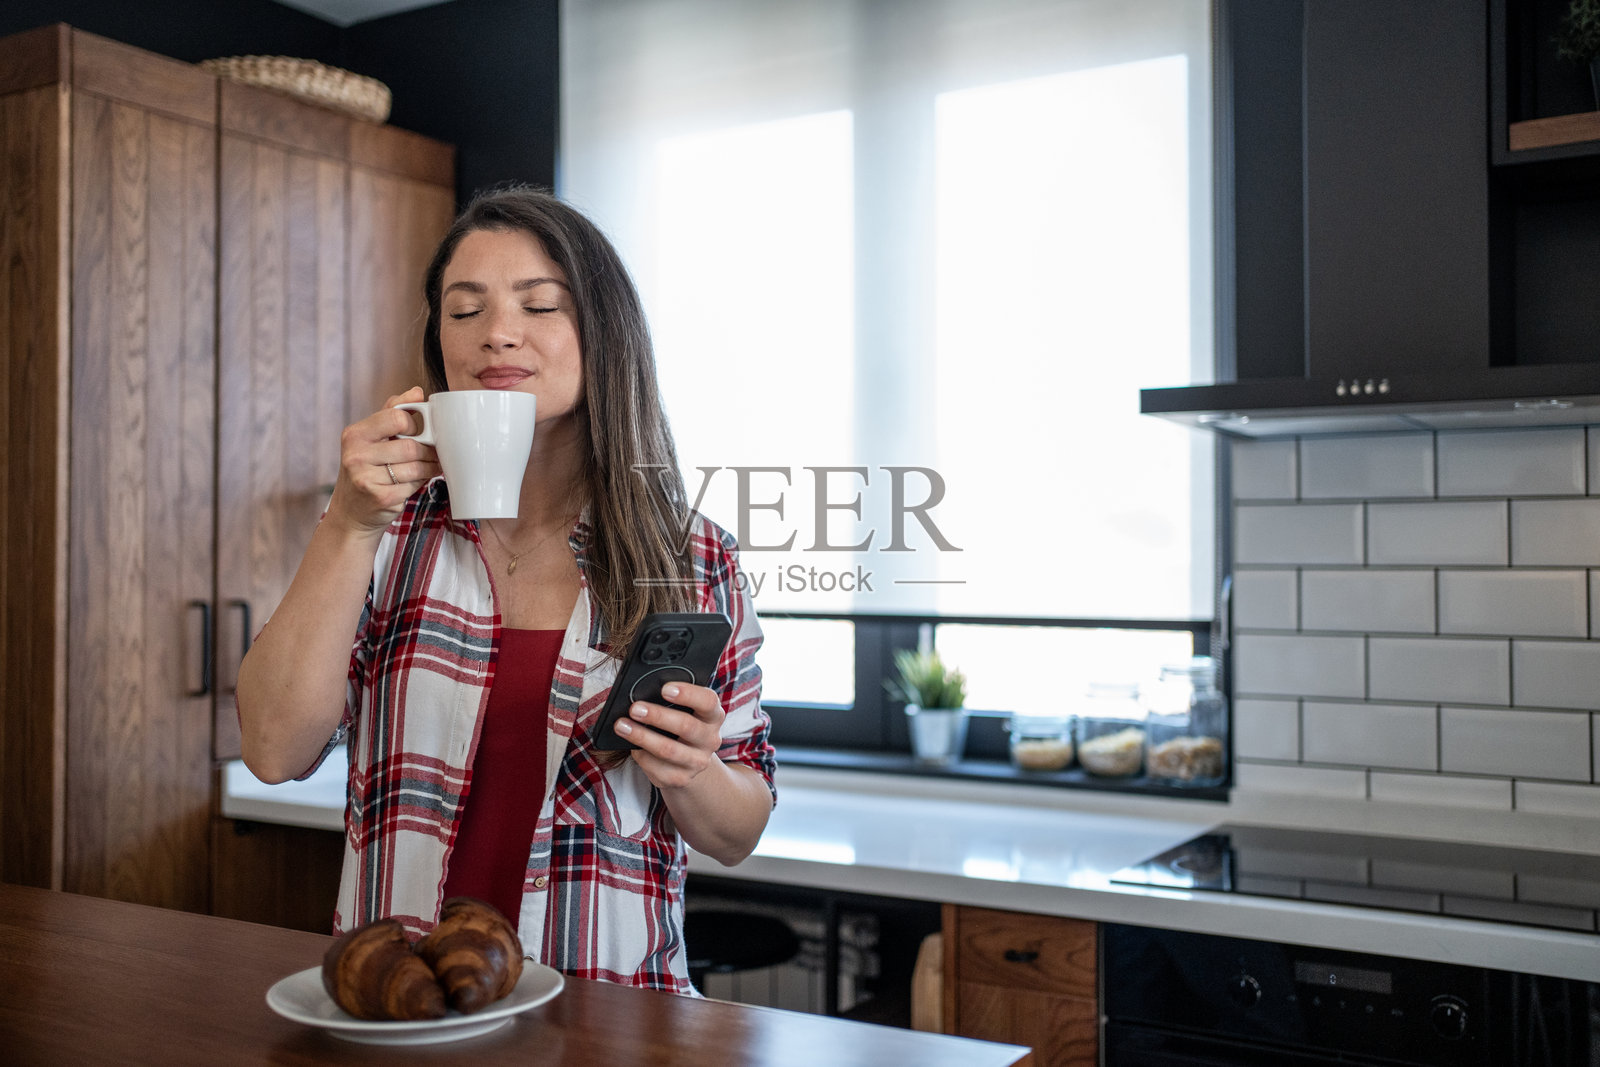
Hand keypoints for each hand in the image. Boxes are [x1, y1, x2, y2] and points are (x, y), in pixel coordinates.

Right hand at [325, 387, 441, 533]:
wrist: (351, 514)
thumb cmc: (366, 471)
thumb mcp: (371, 439)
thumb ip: (393, 412)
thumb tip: (417, 391)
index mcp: (354, 434)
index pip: (397, 418)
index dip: (414, 425)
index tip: (417, 432)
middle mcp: (356, 455)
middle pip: (411, 446)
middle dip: (427, 451)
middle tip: (431, 453)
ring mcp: (366, 478)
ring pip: (416, 467)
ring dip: (428, 468)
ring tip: (427, 467)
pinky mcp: (380, 498)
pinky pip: (414, 486)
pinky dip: (420, 484)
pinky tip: (413, 483)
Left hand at [614, 682, 727, 787]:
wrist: (688, 760)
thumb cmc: (679, 723)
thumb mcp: (683, 710)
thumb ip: (670, 700)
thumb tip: (640, 692)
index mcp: (713, 716)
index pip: (708, 701)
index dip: (688, 694)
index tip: (664, 688)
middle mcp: (710, 740)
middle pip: (687, 726)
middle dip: (658, 716)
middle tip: (635, 708)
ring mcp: (697, 762)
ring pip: (668, 750)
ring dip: (642, 736)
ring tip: (621, 725)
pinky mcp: (680, 778)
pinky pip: (656, 767)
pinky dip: (640, 754)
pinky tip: (629, 746)